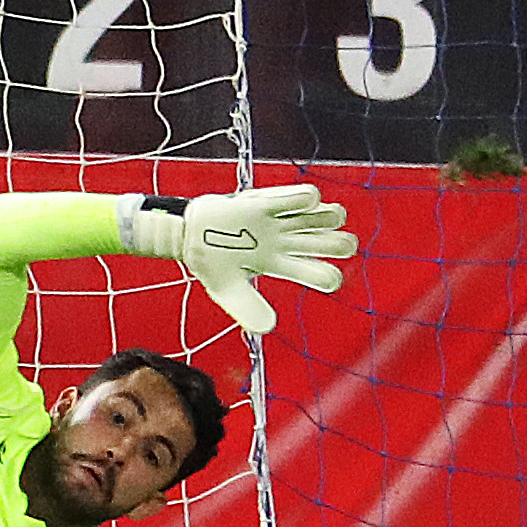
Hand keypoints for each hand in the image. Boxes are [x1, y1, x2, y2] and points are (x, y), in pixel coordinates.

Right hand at [125, 185, 356, 334]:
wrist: (187, 235)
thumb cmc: (210, 264)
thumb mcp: (226, 290)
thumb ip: (247, 308)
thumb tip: (268, 327)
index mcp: (282, 265)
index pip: (323, 274)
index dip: (329, 276)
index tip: (319, 276)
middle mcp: (289, 243)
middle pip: (337, 244)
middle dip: (339, 244)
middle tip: (317, 245)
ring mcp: (283, 221)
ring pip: (330, 216)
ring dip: (330, 217)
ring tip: (310, 218)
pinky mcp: (271, 201)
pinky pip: (303, 198)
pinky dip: (306, 201)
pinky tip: (291, 206)